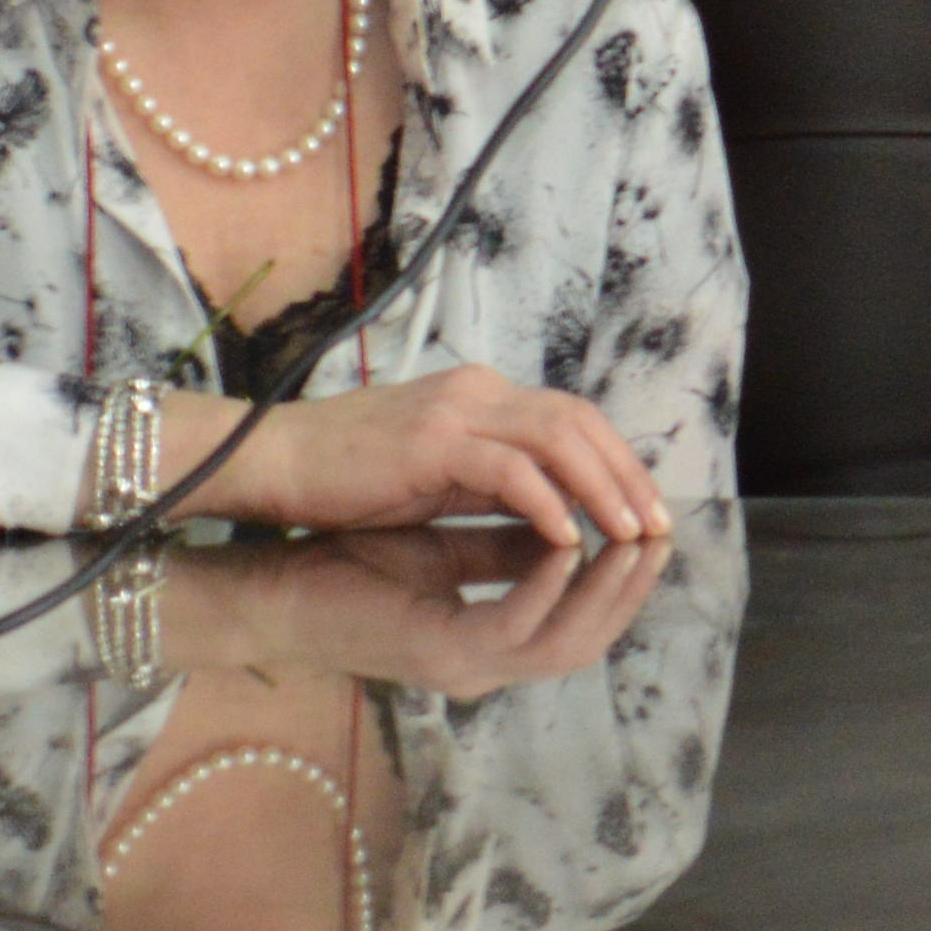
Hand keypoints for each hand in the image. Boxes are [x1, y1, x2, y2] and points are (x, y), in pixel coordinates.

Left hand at [176, 520, 676, 696]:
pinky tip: (567, 540)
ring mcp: (466, 667)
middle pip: (590, 640)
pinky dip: (548, 585)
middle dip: (632, 585)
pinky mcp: (440, 653)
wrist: (273, 591)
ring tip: (631, 532)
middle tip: (661, 529)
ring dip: (606, 588)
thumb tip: (570, 507)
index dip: (624, 580)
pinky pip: (515, 625)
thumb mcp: (446, 545)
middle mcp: (487, 665)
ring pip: (567, 643)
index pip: (583, 624)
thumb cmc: (349, 565)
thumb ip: (507, 540)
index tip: (650, 522)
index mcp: (492, 643)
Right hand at [185, 368, 669, 550]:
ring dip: (601, 487)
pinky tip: (566, 539)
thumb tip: (561, 524)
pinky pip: (507, 469)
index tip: (648, 513)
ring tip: (628, 536)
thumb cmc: (347, 480)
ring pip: (557, 437)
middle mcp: (478, 392)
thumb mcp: (438, 484)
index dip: (618, 463)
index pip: (574, 419)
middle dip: (626, 475)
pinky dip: (545, 502)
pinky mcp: (429, 441)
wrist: (272, 461)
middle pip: (580, 421)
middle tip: (659, 527)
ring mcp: (454, 411)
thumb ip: (496, 491)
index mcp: (483, 397)